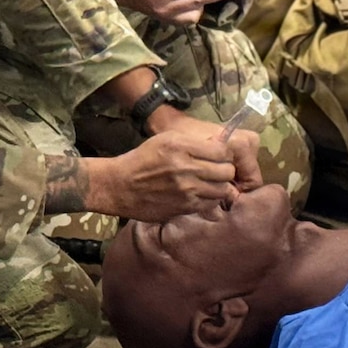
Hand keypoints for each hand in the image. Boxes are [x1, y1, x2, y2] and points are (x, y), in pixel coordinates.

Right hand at [86, 114, 260, 220]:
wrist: (121, 186)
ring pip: (223, 189)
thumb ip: (193, 142)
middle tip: (216, 170)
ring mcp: (186, 190)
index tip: (218, 155)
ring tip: (209, 183)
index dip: (223, 153)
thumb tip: (220, 146)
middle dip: (225, 170)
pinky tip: (200, 194)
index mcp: (180, 146)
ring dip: (219, 186)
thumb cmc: (143, 159)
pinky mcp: (185, 207)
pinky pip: (211, 204)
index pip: (221, 150)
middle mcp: (186, 168)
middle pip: (226, 171)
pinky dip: (210, 199)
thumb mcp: (165, 140)